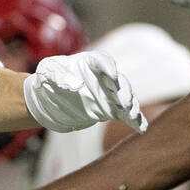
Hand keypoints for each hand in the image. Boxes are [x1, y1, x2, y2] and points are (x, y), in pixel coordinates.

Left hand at [24, 51, 146, 132]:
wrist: (49, 97)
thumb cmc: (48, 78)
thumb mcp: (48, 72)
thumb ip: (60, 76)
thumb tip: (76, 85)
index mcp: (89, 63)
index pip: (102, 60)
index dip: (108, 66)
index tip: (112, 74)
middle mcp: (104, 77)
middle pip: (119, 80)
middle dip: (123, 90)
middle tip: (123, 100)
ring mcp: (110, 94)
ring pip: (126, 98)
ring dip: (131, 105)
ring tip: (131, 115)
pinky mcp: (111, 109)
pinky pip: (126, 114)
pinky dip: (135, 120)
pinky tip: (141, 128)